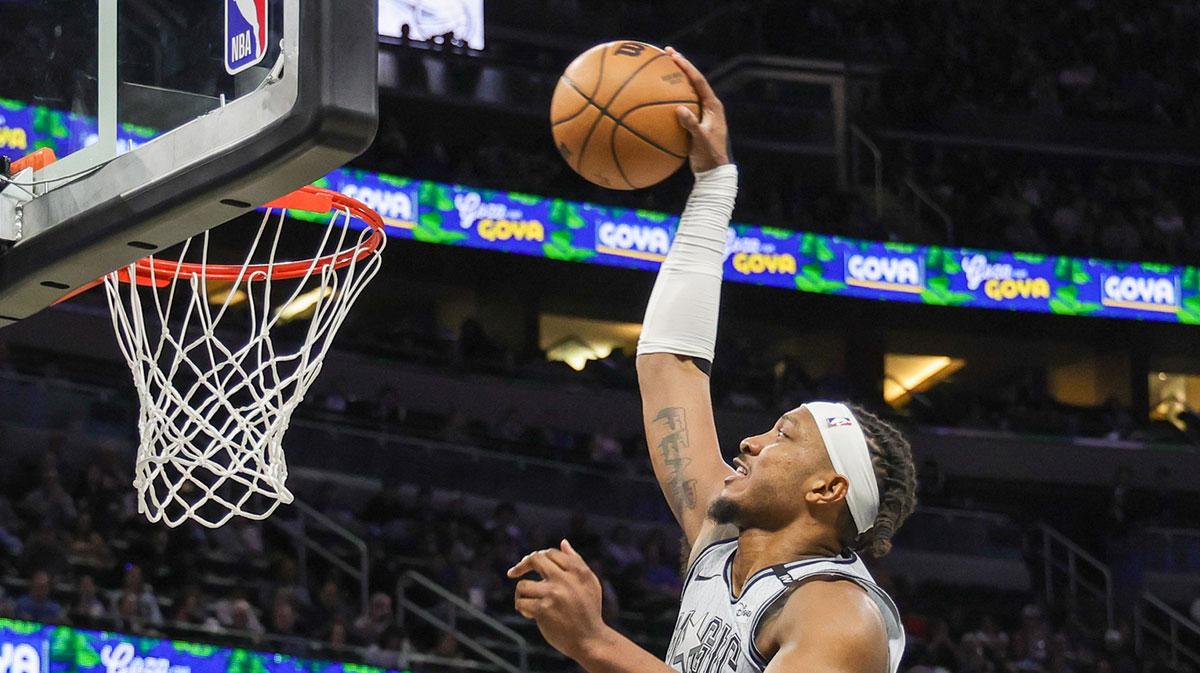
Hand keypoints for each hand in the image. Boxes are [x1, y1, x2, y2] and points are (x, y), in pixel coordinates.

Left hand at [507, 539, 608, 659]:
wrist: (590, 640)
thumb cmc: (589, 610)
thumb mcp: (589, 582)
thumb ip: (576, 561)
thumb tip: (563, 542)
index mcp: (578, 571)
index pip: (551, 553)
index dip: (537, 556)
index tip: (527, 563)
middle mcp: (566, 579)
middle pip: (536, 560)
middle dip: (521, 565)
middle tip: (512, 573)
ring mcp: (554, 594)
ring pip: (523, 584)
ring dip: (521, 594)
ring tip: (529, 603)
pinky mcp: (543, 610)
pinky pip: (521, 602)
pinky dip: (522, 608)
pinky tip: (531, 615)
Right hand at [666, 47, 729, 173]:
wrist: (713, 171)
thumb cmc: (709, 156)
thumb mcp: (701, 140)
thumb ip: (691, 125)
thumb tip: (679, 109)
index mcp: (713, 106)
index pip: (699, 81)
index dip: (686, 67)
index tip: (674, 56)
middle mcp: (708, 106)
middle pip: (693, 80)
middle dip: (680, 66)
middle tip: (666, 52)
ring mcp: (700, 113)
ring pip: (686, 92)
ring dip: (674, 80)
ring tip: (660, 68)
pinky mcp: (693, 122)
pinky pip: (680, 106)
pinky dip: (669, 100)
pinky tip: (654, 99)